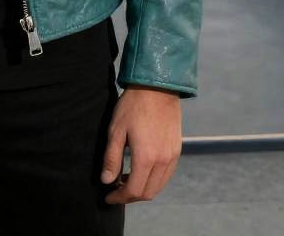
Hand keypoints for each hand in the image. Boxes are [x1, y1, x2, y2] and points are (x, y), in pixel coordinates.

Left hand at [100, 84, 181, 203]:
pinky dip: (154, 180)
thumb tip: (107, 181)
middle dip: (130, 196)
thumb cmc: (133, 105)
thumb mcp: (116, 130)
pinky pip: (166, 175)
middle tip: (116, 191)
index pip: (133, 190)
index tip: (108, 196)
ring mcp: (172, 156)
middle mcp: (162, 161)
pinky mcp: (177, 150)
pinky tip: (142, 170)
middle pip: (148, 192)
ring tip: (126, 180)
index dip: (119, 197)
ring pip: (159, 186)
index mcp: (146, 158)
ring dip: (143, 189)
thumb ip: (112, 158)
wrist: (157, 87)